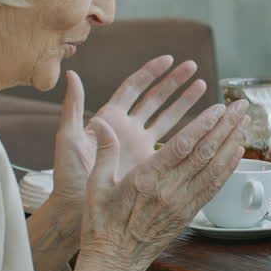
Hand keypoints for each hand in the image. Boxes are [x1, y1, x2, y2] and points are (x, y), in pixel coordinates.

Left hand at [51, 57, 207, 205]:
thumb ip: (73, 107)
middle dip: (173, 81)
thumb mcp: (68, 139)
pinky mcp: (147, 162)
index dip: (151, 73)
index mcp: (108, 118)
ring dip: (184, 101)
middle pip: (154, 98)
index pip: (133, 88)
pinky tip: (200, 123)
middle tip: (192, 66)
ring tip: (202, 86)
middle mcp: (126, 129)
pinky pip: (170, 143)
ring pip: (166, 117)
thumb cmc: (68, 176)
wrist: (76, 210)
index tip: (168, 60)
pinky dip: (184, 132)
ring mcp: (139, 145)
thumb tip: (71, 75)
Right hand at [69, 99, 249, 270]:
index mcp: (145, 180)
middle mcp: (168, 191)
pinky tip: (237, 152)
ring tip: (244, 122)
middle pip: (204, 153)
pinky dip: (227, 168)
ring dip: (231, 143)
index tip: (219, 108)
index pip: (182, 147)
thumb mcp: (95, 187)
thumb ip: (104, 153)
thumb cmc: (101, 225)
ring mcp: (181, 204)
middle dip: (225, 127)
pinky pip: (213, 187)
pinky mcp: (189, 214)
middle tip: (241, 106)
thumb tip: (102, 122)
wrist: (113, 264)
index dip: (203, 125)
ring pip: (214, 169)